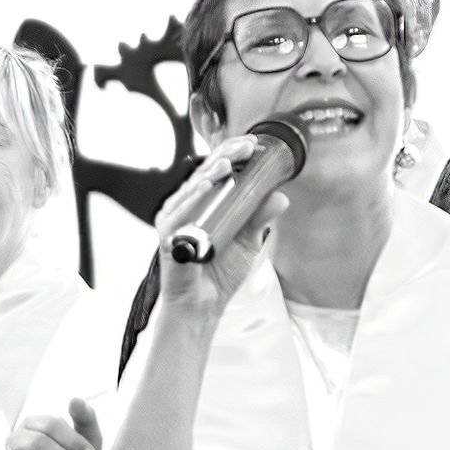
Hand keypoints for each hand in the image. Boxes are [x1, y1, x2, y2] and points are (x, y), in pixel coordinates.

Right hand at [153, 134, 288, 315]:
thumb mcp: (248, 241)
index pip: (217, 170)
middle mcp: (188, 206)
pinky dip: (191, 198)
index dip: (232, 154)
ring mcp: (176, 219)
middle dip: (226, 157)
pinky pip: (179, 211)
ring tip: (228, 164)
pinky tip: (205, 187)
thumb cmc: (219, 273)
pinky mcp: (168, 234)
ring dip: (210, 173)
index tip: (252, 145)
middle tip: (246, 148)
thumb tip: (281, 196)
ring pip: (192, 188)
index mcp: (205, 203)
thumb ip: (260, 217)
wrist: (203, 304)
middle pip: (205, 173)